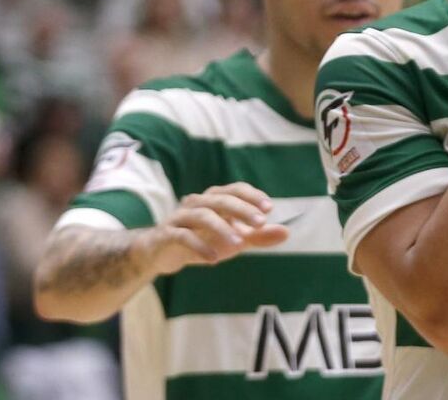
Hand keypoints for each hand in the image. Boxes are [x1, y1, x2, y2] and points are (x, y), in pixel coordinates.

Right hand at [139, 182, 288, 275]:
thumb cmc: (202, 240)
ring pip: (202, 215)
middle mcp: (197, 203)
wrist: (160, 253)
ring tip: (239, 245)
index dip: (252, 196)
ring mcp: (180, 217)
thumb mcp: (233, 240)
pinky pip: (182, 236)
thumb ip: (258, 236)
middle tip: (260, 223)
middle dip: (241, 209)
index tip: (269, 208)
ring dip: (222, 228)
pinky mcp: (166, 234)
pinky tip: (213, 259)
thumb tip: (287, 232)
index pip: (235, 190)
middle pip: (221, 199)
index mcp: (214, 200)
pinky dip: (199, 246)